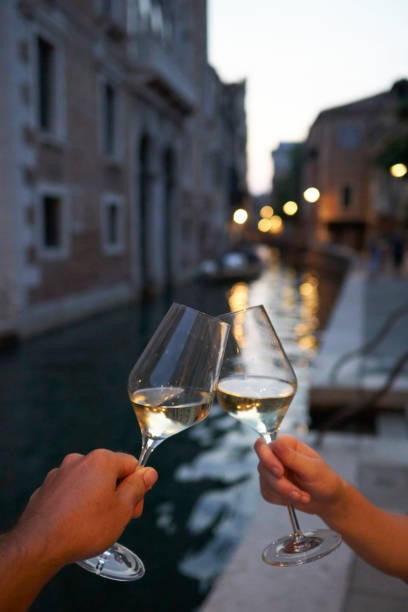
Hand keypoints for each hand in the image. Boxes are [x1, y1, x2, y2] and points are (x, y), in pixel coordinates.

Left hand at [14, 449, 157, 567]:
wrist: (39, 546)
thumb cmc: (84, 528)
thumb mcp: (122, 509)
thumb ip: (138, 487)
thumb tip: (149, 472)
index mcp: (101, 460)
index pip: (131, 464)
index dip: (137, 487)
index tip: (134, 508)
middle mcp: (79, 460)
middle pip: (110, 472)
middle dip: (118, 493)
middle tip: (118, 520)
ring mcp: (60, 473)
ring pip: (89, 482)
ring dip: (97, 498)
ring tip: (94, 525)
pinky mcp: (47, 488)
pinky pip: (71, 492)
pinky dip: (78, 503)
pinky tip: (76, 524)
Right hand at [254, 435, 343, 516]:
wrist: (328, 501)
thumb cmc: (325, 480)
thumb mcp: (312, 468)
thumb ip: (292, 457)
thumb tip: (275, 443)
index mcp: (287, 444)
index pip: (263, 445)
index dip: (267, 458)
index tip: (280, 472)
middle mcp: (276, 456)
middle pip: (263, 466)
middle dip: (280, 483)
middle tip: (297, 491)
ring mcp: (272, 471)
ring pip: (265, 482)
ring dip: (285, 493)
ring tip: (303, 496)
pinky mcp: (271, 487)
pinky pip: (267, 493)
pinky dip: (282, 499)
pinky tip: (296, 498)